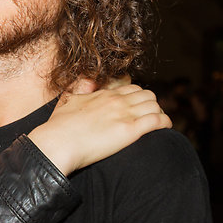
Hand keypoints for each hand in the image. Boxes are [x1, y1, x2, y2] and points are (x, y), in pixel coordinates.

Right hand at [28, 83, 170, 174]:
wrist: (57, 143)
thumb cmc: (58, 127)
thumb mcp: (67, 100)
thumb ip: (80, 88)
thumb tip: (88, 80)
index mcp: (103, 94)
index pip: (132, 89)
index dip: (139, 99)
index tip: (139, 109)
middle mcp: (116, 100)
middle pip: (147, 95)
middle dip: (151, 106)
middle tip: (150, 118)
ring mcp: (123, 114)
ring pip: (155, 105)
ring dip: (159, 114)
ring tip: (158, 125)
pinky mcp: (129, 130)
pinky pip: (157, 121)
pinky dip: (165, 123)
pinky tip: (165, 129)